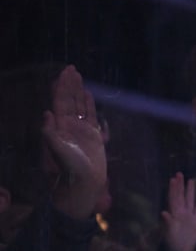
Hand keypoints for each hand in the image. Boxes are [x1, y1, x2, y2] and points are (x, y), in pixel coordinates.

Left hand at [40, 65, 109, 218]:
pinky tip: (88, 94)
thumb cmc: (71, 169)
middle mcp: (68, 125)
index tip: (63, 74)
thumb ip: (51, 134)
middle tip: (70, 68)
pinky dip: (89, 104)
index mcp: (59, 126)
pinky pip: (90, 115)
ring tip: (77, 76)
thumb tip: (47, 114)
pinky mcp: (93, 135)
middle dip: (69, 84)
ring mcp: (81, 129)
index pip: (59, 101)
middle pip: (68, 99)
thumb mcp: (58, 151)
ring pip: (79, 105)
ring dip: (78, 90)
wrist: (84, 183)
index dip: (61, 87)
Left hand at [159, 172, 195, 250]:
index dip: (174, 189)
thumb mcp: (170, 234)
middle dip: (180, 185)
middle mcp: (181, 214)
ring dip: (190, 191)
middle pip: (181, 197)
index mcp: (175, 214)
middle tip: (179, 173)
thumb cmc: (174, 245)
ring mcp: (189, 218)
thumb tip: (164, 212)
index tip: (173, 178)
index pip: (174, 199)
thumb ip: (168, 223)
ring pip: (190, 201)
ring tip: (191, 180)